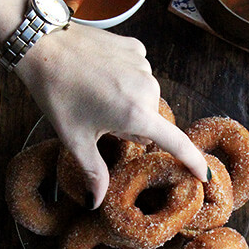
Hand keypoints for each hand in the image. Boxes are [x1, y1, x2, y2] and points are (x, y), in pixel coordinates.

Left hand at [15, 22, 208, 207]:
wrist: (43, 45)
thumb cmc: (58, 93)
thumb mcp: (75, 138)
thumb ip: (94, 172)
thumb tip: (96, 203)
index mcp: (135, 114)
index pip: (176, 143)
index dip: (192, 161)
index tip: (205, 175)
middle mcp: (147, 88)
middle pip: (150, 120)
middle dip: (131, 126)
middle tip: (100, 119)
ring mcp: (142, 64)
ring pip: (143, 96)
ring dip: (128, 102)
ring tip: (96, 94)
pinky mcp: (136, 47)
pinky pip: (137, 73)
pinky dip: (124, 78)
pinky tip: (101, 74)